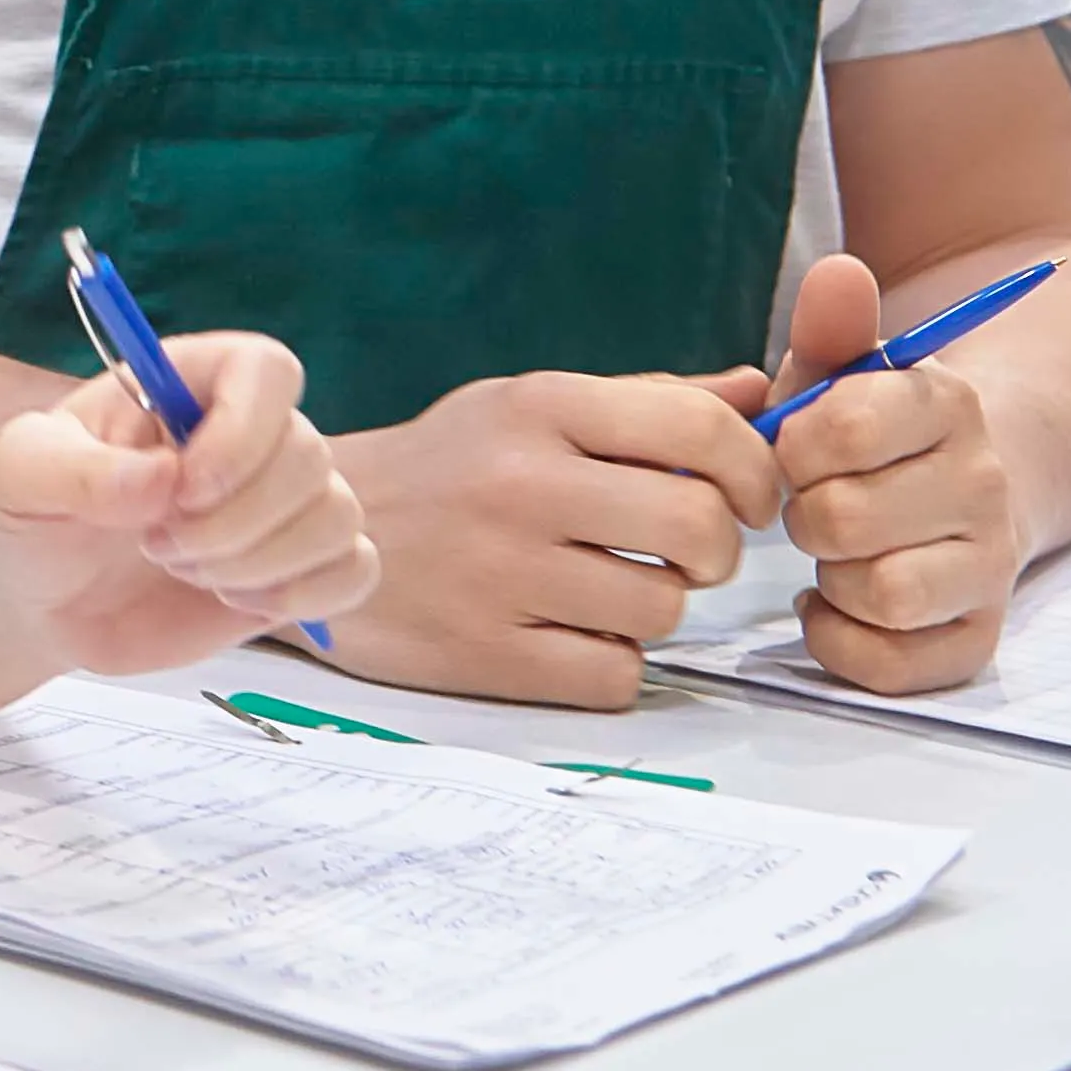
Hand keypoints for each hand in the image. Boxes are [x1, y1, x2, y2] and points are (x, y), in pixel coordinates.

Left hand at [0, 331, 377, 673]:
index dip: (243, 430)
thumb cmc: (29, 517)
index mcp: (188, 385)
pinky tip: (236, 599)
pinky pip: (355, 569)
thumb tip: (160, 481)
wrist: (37, 600)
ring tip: (186, 571)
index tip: (184, 488)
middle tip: (156, 545)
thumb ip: (77, 470)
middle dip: (233, 520)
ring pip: (337, 515)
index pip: (268, 369)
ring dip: (261, 561)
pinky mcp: (293, 568)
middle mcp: (247, 435)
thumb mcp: (21, 475)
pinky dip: (306, 592)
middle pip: (308, 454)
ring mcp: (278, 503)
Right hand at [316, 367, 784, 708]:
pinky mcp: (485, 654)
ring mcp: (501, 573)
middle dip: (717, 551)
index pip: (700, 430)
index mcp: (540, 409)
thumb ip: (645, 401)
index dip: (755, 471)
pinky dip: (612, 663)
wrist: (312, 535)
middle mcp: (522, 484)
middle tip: (690, 555)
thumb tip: (759, 395)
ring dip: (654, 608)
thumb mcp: (527, 407)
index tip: (751, 497)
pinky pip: (613, 675)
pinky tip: (573, 635)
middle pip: (699, 528)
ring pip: (662, 609)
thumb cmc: (443, 468)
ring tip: (607, 591)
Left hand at [758, 251, 1033, 692]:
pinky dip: (842, 643)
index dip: (793, 444)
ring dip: (830, 580)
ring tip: (831, 554)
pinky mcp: (978, 638)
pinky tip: (830, 605)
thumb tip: (836, 271)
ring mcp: (990, 566)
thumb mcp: (849, 369)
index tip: (794, 445)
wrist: (972, 482)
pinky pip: (895, 666)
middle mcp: (983, 485)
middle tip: (811, 504)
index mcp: (948, 406)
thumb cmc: (876, 429)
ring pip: (883, 594)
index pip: (844, 429)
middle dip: (804, 514)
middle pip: (847, 520)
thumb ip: (834, 325)